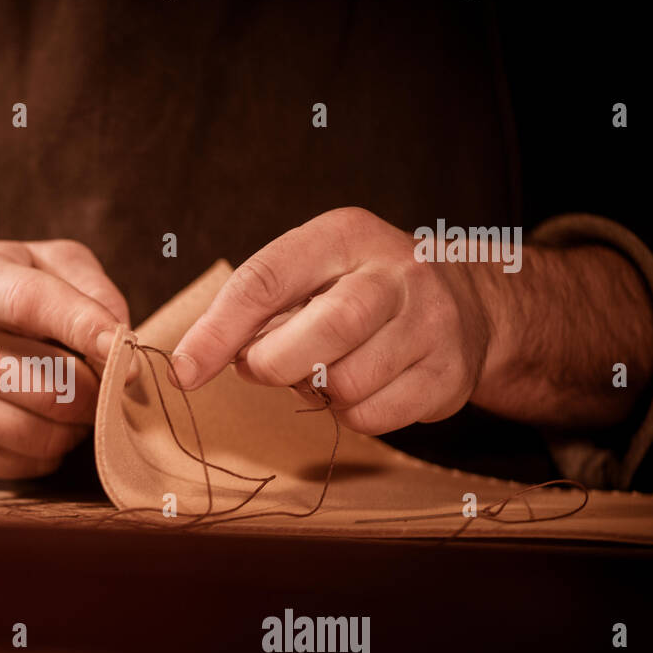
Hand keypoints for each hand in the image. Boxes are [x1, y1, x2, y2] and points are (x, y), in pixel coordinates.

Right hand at [0, 239, 129, 476]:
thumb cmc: (7, 294)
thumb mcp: (47, 263)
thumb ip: (91, 288)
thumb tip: (118, 346)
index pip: (30, 304)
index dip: (83, 326)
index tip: (122, 346)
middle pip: (50, 385)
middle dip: (96, 388)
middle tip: (104, 380)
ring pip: (42, 434)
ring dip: (78, 425)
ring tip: (77, 402)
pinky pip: (26, 463)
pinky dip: (53, 450)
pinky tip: (47, 423)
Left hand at [171, 207, 493, 434]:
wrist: (468, 303)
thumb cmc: (359, 289)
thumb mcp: (310, 271)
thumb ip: (255, 307)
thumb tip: (193, 361)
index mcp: (344, 236)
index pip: (268, 280)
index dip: (218, 331)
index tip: (184, 371)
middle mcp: (396, 272)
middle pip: (325, 329)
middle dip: (275, 364)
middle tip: (262, 369)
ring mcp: (431, 322)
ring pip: (347, 383)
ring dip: (316, 391)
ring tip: (324, 370)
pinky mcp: (447, 374)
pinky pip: (373, 416)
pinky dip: (350, 414)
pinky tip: (359, 388)